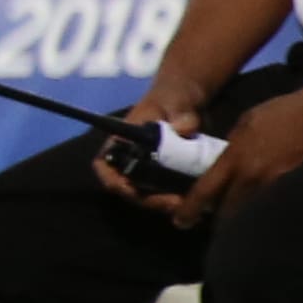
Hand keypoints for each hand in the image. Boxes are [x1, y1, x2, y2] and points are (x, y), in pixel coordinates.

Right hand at [95, 76, 212, 209]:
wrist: (187, 100)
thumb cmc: (174, 96)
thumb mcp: (178, 100)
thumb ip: (182, 114)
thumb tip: (184, 129)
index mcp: (121, 140)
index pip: (105, 166)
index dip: (114, 182)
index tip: (133, 191)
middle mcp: (129, 159)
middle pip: (128, 188)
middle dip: (149, 200)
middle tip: (176, 203)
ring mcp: (147, 170)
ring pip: (147, 194)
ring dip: (165, 204)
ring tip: (189, 205)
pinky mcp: (165, 176)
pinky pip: (166, 192)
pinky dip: (178, 199)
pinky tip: (196, 200)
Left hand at [179, 81, 302, 226]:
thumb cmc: (282, 112)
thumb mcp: (246, 124)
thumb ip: (231, 148)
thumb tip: (220, 165)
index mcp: (236, 159)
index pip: (205, 192)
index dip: (190, 210)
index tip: (180, 222)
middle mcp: (254, 177)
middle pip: (228, 213)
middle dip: (218, 222)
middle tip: (213, 225)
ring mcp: (278, 186)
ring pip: (252, 214)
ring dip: (243, 221)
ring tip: (238, 227)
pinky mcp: (299, 190)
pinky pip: (277, 209)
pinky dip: (268, 213)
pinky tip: (267, 216)